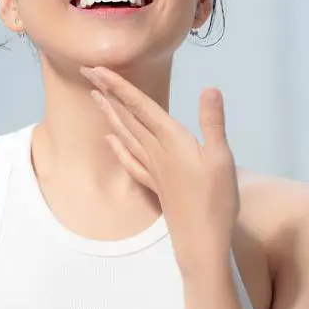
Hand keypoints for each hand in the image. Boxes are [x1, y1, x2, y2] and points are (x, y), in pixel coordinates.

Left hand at [81, 65, 238, 274]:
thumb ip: (212, 122)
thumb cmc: (216, 200)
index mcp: (172, 140)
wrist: (201, 241)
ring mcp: (152, 169)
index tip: (97, 68)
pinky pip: (130, 160)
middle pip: (128, 116)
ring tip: (95, 97)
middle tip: (87, 71)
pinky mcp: (154, 185)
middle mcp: (156, 151)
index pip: (140, 105)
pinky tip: (110, 140)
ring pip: (126, 135)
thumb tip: (210, 88)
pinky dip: (118, 147)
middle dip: (108, 92)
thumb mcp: (221, 158)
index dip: (118, 85)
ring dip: (110, 114)